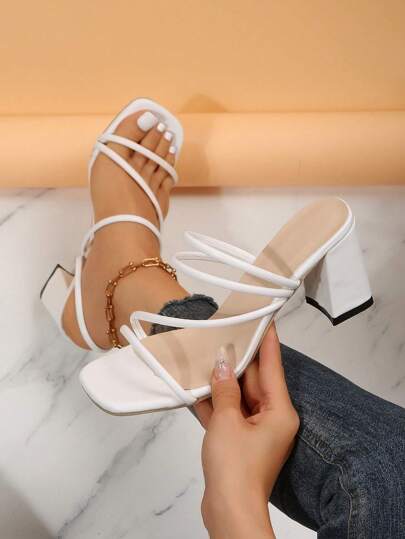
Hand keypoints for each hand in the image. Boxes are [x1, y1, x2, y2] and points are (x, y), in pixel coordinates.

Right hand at [194, 324, 298, 538]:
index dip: (268, 340)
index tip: (265, 318)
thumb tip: (220, 364)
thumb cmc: (236, 470)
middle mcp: (272, 418)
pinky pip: (228, 412)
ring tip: (207, 353)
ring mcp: (255, 430)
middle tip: (225, 333)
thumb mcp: (227, 420)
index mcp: (280, 411)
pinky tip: (197, 385)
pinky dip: (215, 401)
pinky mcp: (240, 441)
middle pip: (253, 380)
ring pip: (238, 395)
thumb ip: (224, 388)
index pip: (272, 366)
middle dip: (237, 359)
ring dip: (222, 380)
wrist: (228, 512)